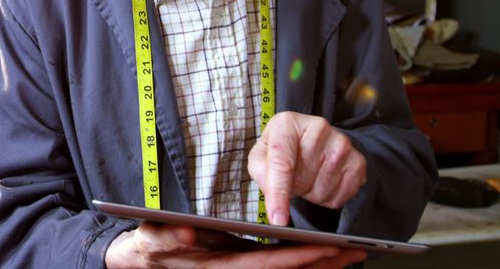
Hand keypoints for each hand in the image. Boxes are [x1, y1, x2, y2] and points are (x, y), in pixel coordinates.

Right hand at [104, 223, 366, 267]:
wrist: (141, 261)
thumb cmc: (148, 247)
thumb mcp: (151, 238)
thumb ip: (166, 235)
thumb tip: (188, 234)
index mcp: (220, 264)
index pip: (267, 263)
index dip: (297, 258)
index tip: (327, 250)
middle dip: (322, 263)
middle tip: (358, 252)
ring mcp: (240, 268)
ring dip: (319, 265)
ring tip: (352, 254)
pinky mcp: (241, 265)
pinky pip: (277, 266)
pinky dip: (301, 262)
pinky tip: (321, 256)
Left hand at [247, 112, 366, 226]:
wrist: (310, 140)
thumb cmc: (282, 149)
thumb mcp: (261, 156)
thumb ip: (261, 173)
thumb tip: (274, 198)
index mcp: (288, 124)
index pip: (282, 164)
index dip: (279, 194)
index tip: (278, 220)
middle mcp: (318, 127)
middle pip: (302, 181)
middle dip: (293, 188)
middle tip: (293, 176)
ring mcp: (341, 143)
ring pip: (322, 191)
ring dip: (311, 193)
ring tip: (308, 176)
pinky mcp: (358, 160)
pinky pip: (341, 196)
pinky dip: (329, 198)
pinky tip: (323, 181)